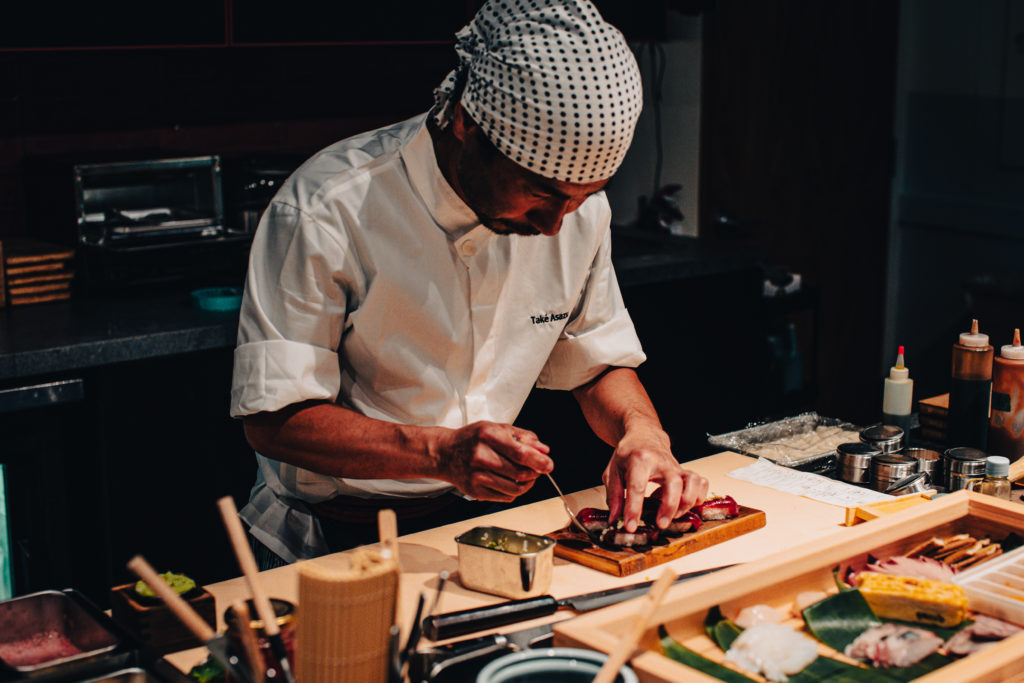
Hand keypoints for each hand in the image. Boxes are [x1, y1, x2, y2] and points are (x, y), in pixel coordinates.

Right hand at [437, 422, 552, 501]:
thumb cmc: (471, 439)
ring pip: (515, 489)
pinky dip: (514, 492)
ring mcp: (477, 476)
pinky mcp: (475, 491)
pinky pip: (505, 497)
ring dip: (527, 484)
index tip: (549, 465)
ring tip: (527, 476)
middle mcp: (481, 457)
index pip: (521, 453)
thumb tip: (544, 450)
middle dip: (535, 473)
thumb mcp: (496, 428)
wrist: (444, 453)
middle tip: (539, 470)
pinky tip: (511, 482)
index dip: (539, 461)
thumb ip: (522, 436)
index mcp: (488, 436)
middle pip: (520, 473)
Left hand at [602, 427, 707, 531]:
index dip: (634, 509)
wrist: (644, 436)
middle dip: (669, 508)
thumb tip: (615, 519)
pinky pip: (701, 483)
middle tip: (660, 524)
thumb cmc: (629, 453)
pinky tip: (682, 503)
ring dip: (686, 503)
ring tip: (674, 514)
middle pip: (674, 485)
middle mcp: (662, 462)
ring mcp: (676, 467)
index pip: (638, 487)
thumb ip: (614, 496)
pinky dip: (697, 497)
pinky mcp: (685, 472)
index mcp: (640, 459)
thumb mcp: (613, 471)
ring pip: (693, 483)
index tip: (631, 526)